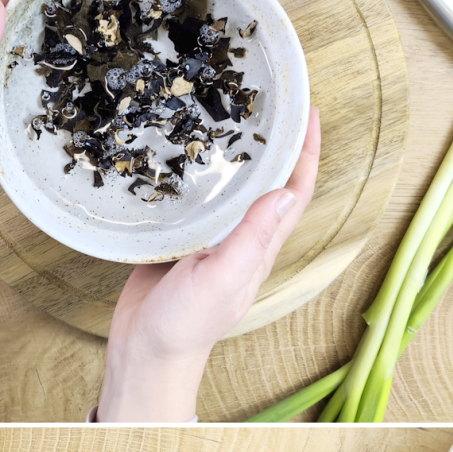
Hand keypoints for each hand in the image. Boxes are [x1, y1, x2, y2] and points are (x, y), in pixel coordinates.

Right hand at [97, 103, 319, 420]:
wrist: (144, 352)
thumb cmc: (186, 324)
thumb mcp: (222, 277)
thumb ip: (252, 237)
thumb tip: (286, 192)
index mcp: (258, 248)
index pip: (294, 192)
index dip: (306, 152)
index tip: (308, 112)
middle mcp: (240, 239)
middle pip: (268, 182)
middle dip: (276, 142)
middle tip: (271, 100)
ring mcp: (210, 239)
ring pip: (233, 187)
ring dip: (238, 151)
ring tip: (231, 111)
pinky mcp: (180, 239)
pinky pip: (196, 197)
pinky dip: (197, 171)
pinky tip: (186, 149)